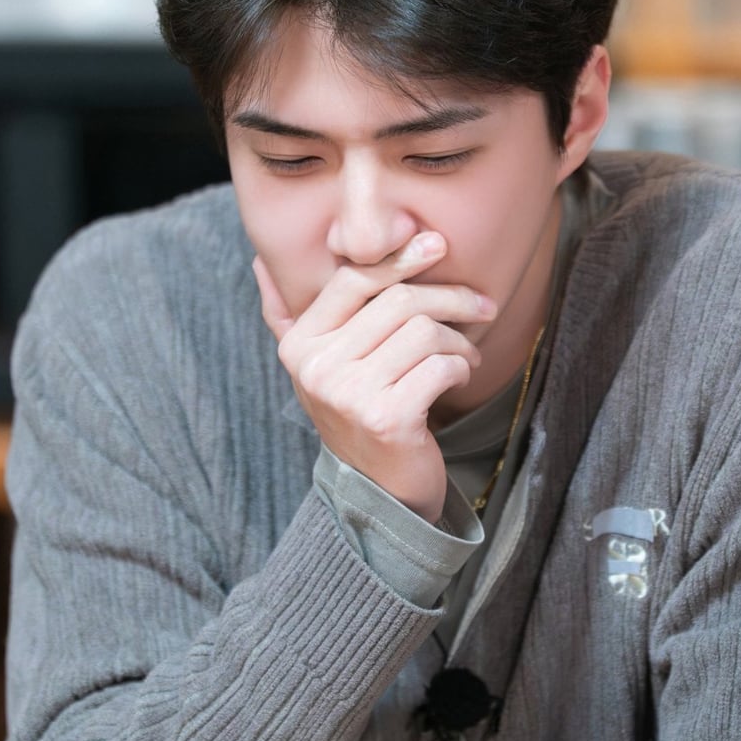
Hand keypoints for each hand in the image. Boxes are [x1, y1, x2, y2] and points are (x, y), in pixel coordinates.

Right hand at [252, 232, 496, 524]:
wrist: (377, 493)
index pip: (353, 279)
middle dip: (450, 298)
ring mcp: (348, 395)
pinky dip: (461, 366)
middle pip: (398, 300)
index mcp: (299, 344)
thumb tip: (259, 261)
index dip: (399, 257)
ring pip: (424, 331)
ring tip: (466, 353)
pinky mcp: (386, 418)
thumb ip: (287, 314)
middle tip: (482, 307)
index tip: (439, 247)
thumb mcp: (318, 365)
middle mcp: (316, 368)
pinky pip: (440, 366)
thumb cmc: (357, 413)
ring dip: (459, 338)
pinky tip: (461, 375)